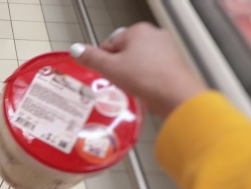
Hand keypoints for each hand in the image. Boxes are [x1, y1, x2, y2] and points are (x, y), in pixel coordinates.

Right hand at [70, 22, 206, 117]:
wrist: (175, 95)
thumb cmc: (145, 78)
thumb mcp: (110, 68)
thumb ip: (91, 58)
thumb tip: (76, 49)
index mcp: (138, 30)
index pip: (109, 44)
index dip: (104, 62)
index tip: (106, 74)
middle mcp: (154, 34)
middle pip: (124, 52)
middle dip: (119, 67)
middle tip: (119, 81)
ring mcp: (166, 48)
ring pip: (138, 61)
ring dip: (131, 74)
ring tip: (132, 86)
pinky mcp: (172, 63)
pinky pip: (150, 69)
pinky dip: (144, 78)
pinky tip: (143, 89)